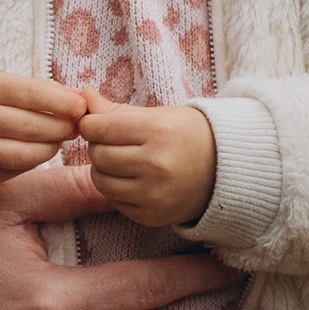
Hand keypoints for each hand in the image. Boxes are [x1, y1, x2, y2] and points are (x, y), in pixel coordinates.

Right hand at [0, 69, 86, 192]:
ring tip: (58, 139)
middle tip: (76, 126)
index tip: (82, 106)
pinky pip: (13, 172)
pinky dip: (31, 162)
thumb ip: (33, 91)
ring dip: (51, 147)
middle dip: (62, 127)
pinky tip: (34, 152)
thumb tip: (79, 102)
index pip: (30, 93)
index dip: (62, 101)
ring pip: (26, 154)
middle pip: (32, 127)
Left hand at [79, 96, 217, 229]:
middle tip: (110, 142)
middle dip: (97, 146)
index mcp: (160, 131)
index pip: (101, 128)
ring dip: (103, 169)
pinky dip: (116, 189)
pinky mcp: (151, 215)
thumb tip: (83, 94)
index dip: (91, 124)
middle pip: (99, 155)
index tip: (95, 123)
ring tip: (119, 160)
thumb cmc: (188, 135)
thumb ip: (116, 109)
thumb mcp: (158, 115)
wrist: (225, 170)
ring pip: (101, 181)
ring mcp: (154, 194)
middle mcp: (157, 164)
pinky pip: (114, 201)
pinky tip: (132, 179)